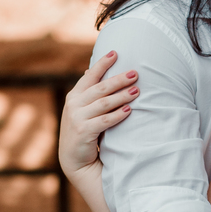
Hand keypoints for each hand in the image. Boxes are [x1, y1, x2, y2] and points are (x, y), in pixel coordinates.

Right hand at [57, 51, 138, 174]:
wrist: (74, 158)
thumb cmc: (83, 129)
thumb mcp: (81, 109)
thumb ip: (88, 93)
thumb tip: (92, 70)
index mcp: (74, 96)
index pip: (90, 76)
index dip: (102, 64)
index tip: (115, 53)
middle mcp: (73, 104)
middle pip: (100, 88)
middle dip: (118, 80)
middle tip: (135, 74)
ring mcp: (77, 118)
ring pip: (104, 103)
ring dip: (122, 96)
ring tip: (136, 91)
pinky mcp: (84, 131)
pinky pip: (104, 120)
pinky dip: (117, 115)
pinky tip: (129, 110)